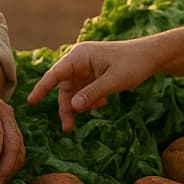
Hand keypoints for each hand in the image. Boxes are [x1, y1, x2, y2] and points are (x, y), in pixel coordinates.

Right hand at [27, 40, 155, 131]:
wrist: (152, 57)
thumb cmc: (134, 64)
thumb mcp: (114, 81)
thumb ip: (92, 93)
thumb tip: (73, 107)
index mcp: (80, 56)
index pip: (55, 74)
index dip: (42, 88)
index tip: (31, 102)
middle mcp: (80, 61)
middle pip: (64, 87)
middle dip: (66, 107)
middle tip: (67, 128)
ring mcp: (87, 69)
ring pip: (75, 92)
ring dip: (81, 105)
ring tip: (94, 111)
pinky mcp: (95, 76)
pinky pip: (85, 92)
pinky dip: (91, 100)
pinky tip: (104, 102)